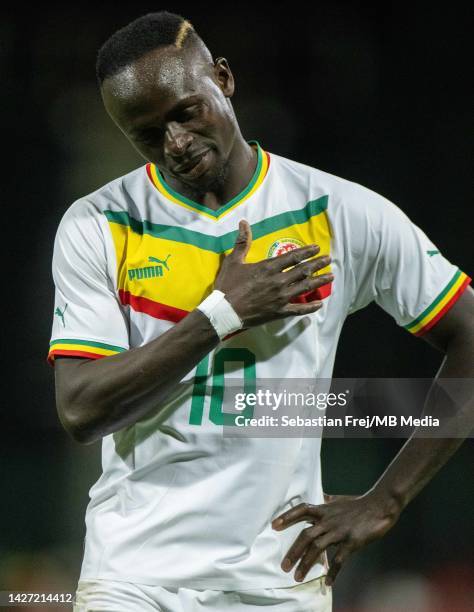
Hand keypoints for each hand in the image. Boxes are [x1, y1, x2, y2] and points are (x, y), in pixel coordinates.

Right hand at [214, 219, 332, 326]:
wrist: (224, 311)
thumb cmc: (228, 286)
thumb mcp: (233, 261)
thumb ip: (242, 242)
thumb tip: (244, 222)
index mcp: (269, 267)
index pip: (293, 257)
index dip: (306, 252)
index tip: (317, 248)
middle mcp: (279, 281)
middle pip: (303, 270)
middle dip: (317, 264)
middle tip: (328, 259)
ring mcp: (281, 297)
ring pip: (305, 287)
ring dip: (319, 281)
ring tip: (330, 276)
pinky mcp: (279, 311)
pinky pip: (299, 309)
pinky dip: (310, 307)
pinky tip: (319, 303)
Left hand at [271, 493, 400, 585]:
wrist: (380, 505)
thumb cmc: (358, 503)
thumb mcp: (339, 499)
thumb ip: (327, 500)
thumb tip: (320, 495)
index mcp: (324, 509)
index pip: (301, 510)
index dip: (287, 517)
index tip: (274, 525)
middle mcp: (328, 520)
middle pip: (306, 535)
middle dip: (293, 551)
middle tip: (284, 566)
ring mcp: (339, 531)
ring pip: (317, 548)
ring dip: (306, 563)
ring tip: (297, 576)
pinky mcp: (352, 541)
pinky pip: (339, 558)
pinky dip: (333, 571)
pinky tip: (328, 582)